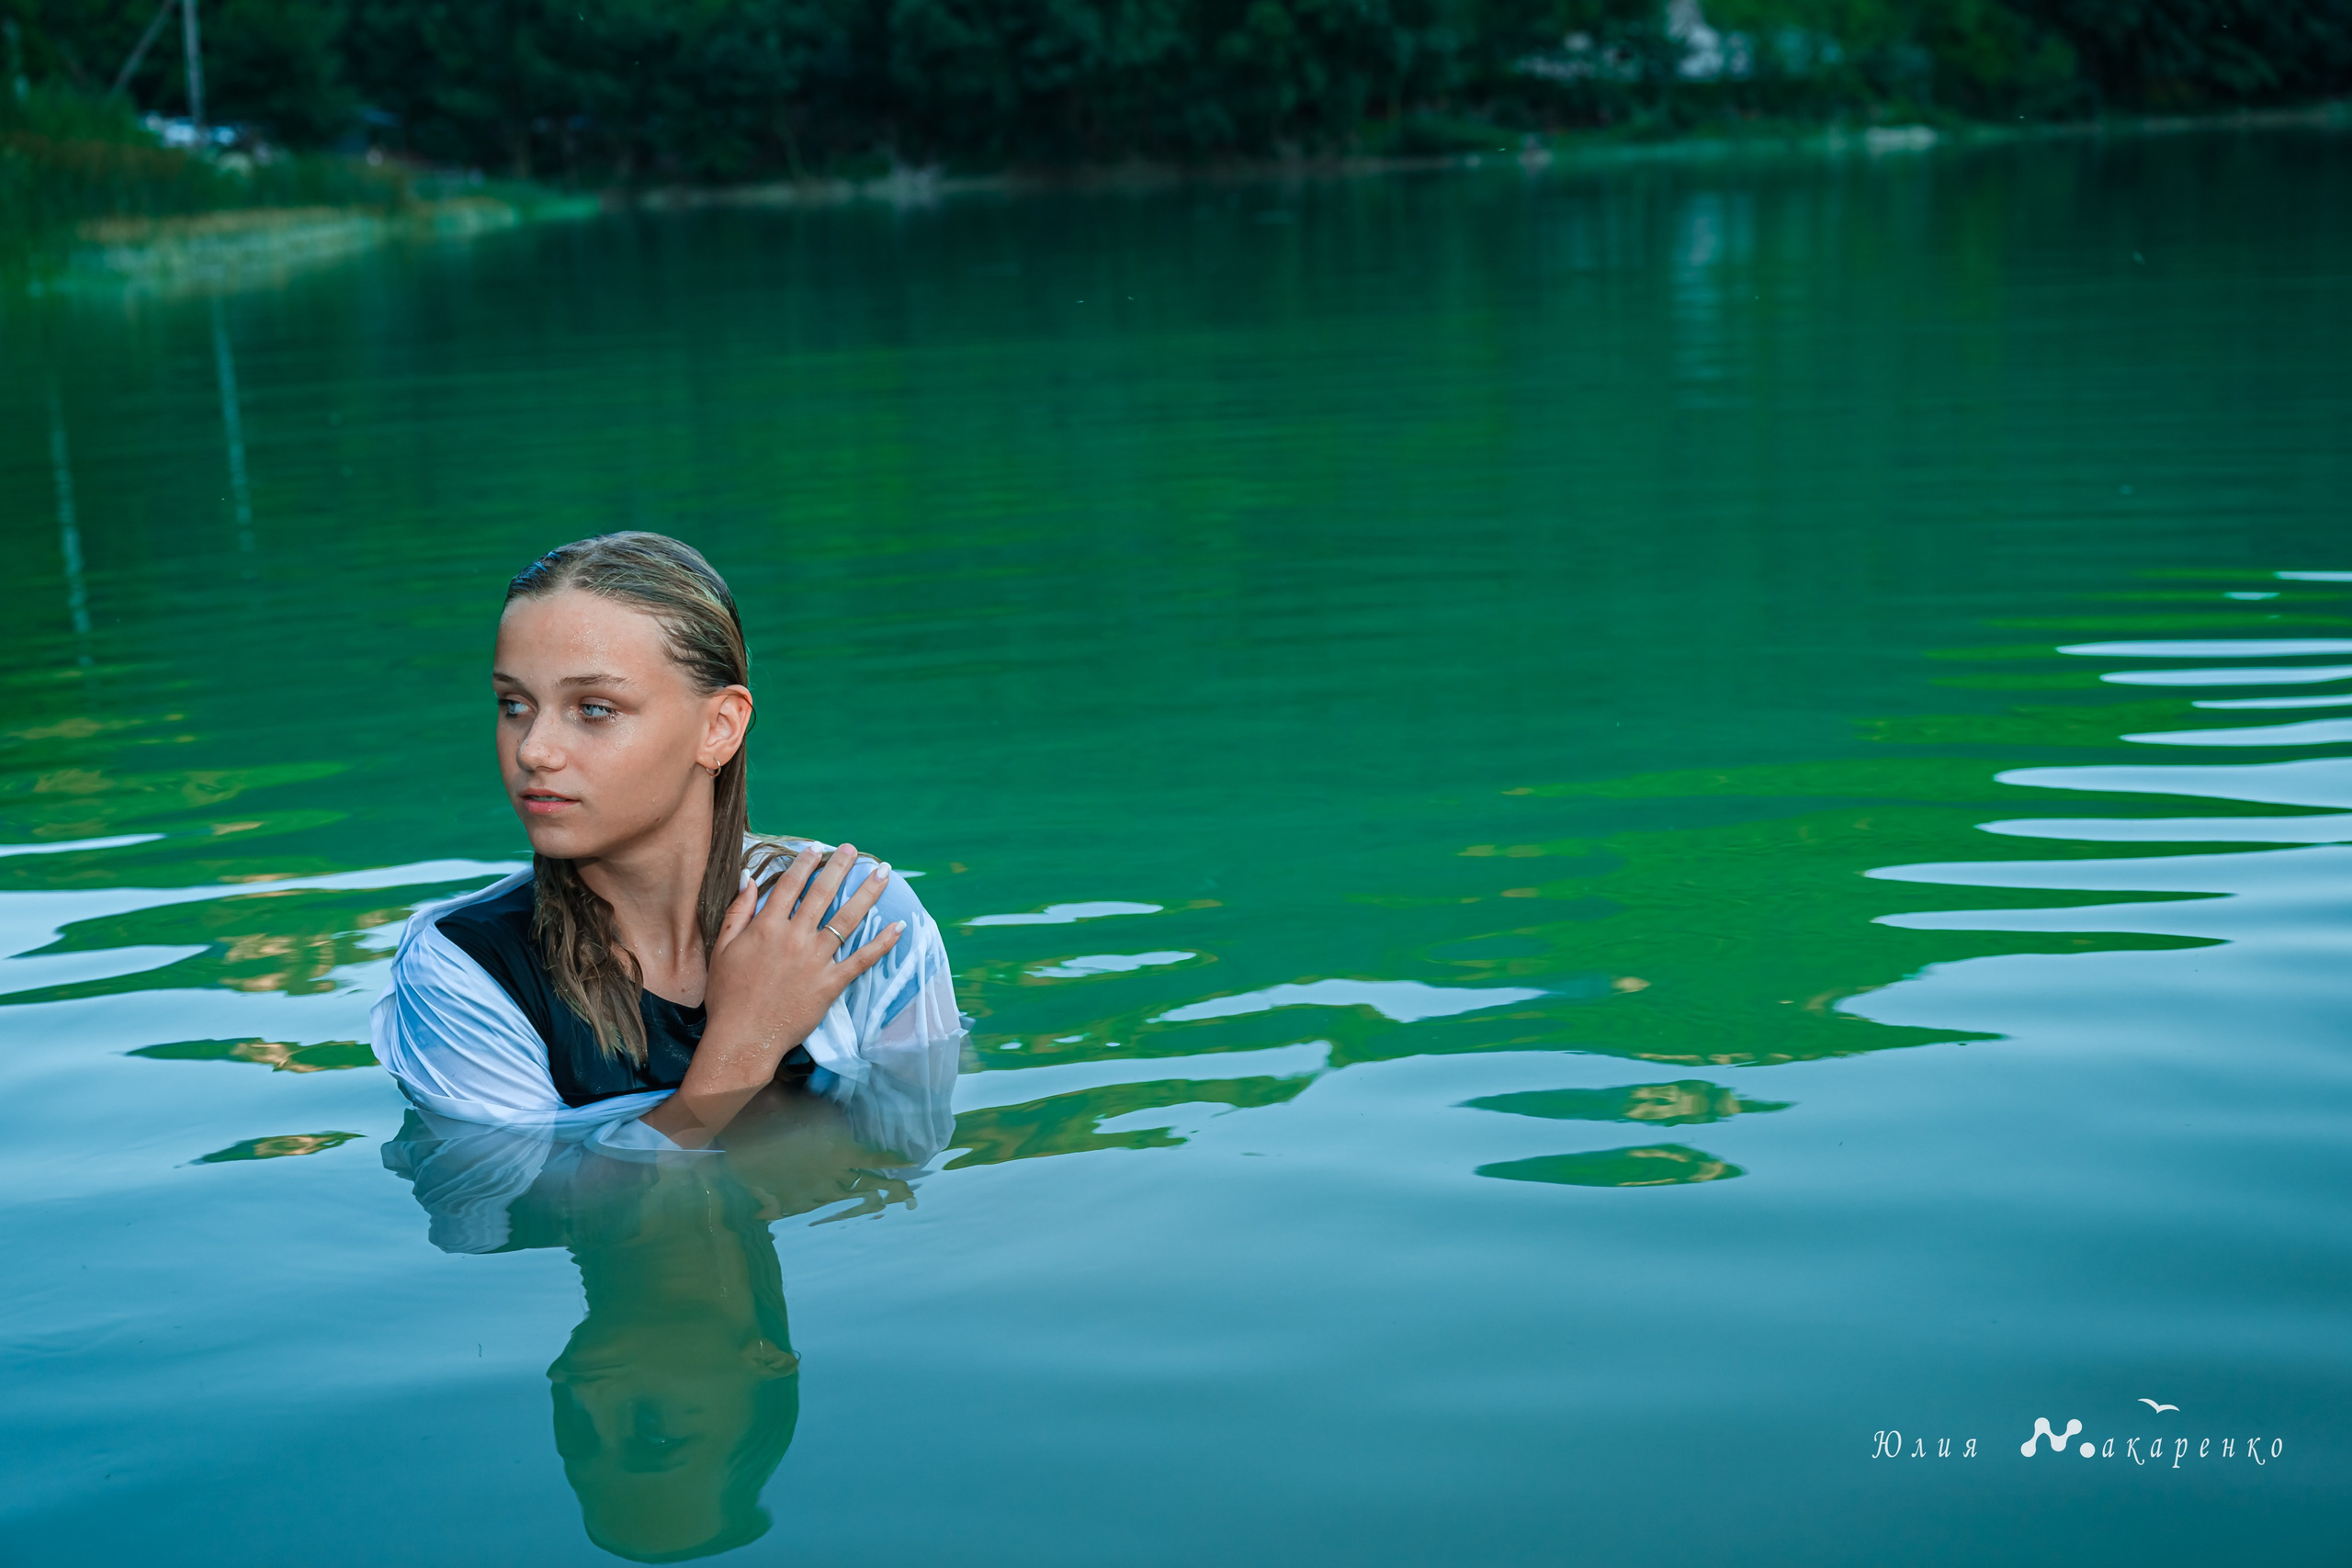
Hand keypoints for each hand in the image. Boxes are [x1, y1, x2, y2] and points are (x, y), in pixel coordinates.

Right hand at [643, 843, 902, 1143]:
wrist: (743, 1037)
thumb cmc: (727, 995)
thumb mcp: (722, 948)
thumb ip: (738, 912)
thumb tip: (749, 879)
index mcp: (766, 927)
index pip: (790, 885)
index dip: (805, 864)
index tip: (817, 848)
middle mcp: (794, 938)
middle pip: (822, 894)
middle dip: (840, 867)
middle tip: (853, 850)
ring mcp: (816, 960)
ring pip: (847, 920)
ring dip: (868, 893)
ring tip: (883, 872)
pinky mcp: (831, 983)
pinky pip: (862, 959)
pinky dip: (882, 943)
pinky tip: (899, 927)